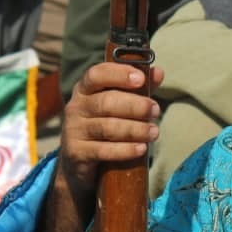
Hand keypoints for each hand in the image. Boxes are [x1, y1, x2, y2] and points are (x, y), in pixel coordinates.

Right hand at [57, 61, 164, 212]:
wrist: (78, 159)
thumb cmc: (104, 121)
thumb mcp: (118, 102)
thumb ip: (138, 87)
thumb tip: (158, 73)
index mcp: (85, 88)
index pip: (97, 75)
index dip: (119, 74)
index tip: (141, 79)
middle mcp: (76, 106)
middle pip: (106, 102)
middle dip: (135, 106)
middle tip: (155, 111)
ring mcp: (74, 130)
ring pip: (107, 127)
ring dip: (135, 129)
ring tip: (154, 132)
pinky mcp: (76, 153)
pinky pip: (103, 150)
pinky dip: (125, 150)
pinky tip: (141, 148)